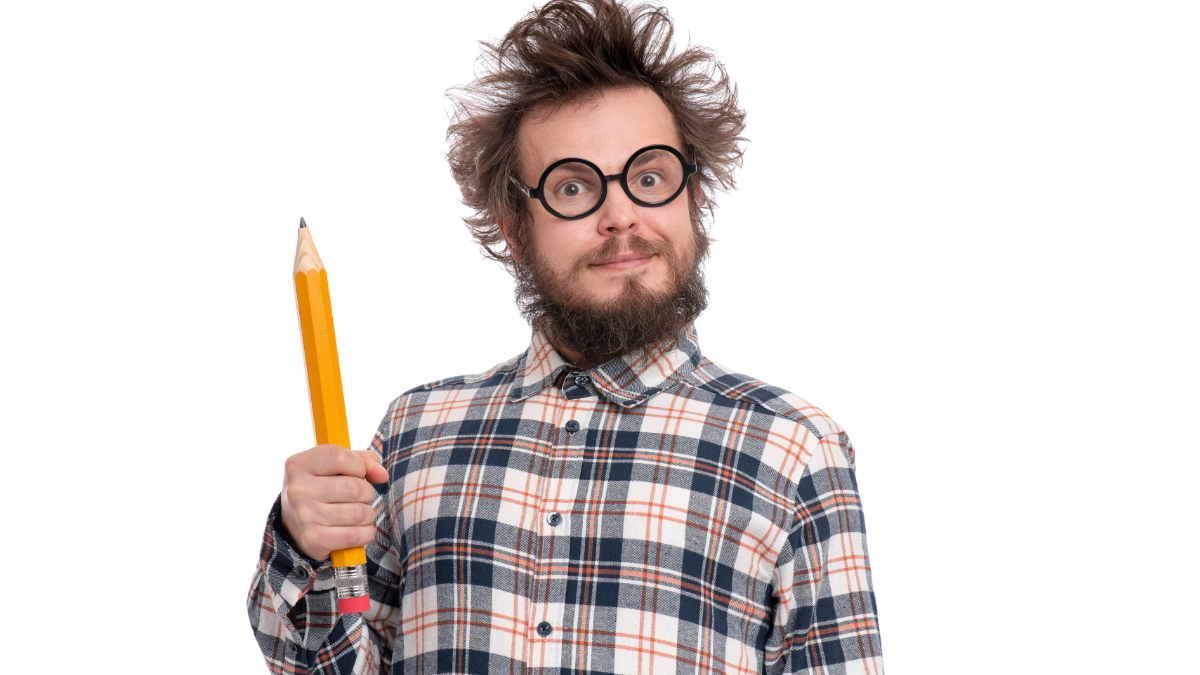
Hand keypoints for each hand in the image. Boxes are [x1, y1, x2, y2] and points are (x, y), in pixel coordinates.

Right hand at [278, 444, 389, 560]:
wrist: (295, 527)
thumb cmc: (322, 489)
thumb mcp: (335, 467)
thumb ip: (363, 460)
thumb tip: (382, 475)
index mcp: (299, 465)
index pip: (341, 458)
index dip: (359, 466)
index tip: (358, 473)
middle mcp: (298, 490)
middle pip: (355, 488)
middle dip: (367, 493)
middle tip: (360, 497)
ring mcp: (304, 516)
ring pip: (359, 513)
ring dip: (367, 514)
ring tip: (357, 513)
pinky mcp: (313, 540)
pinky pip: (355, 535)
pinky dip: (365, 533)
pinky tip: (358, 529)